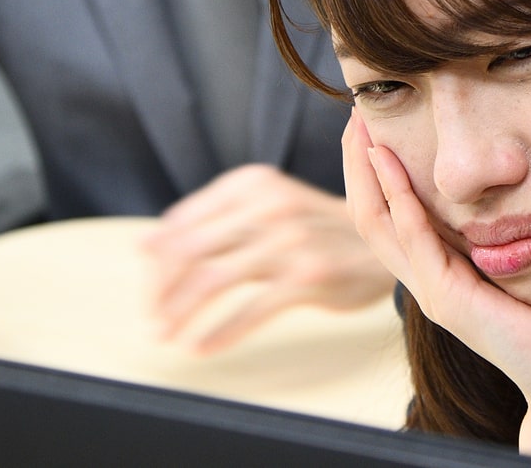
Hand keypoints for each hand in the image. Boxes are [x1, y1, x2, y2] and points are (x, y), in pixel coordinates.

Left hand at [140, 163, 392, 352]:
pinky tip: (201, 347)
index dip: (156, 262)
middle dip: (160, 292)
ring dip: (180, 314)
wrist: (385, 239)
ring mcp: (288, 242)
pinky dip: (218, 333)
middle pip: (189, 252)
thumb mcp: (268, 206)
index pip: (182, 223)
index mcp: (252, 184)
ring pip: (212, 281)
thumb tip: (145, 244)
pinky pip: (248, 311)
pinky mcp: (306, 278)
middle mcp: (268, 206)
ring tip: (166, 336)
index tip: (149, 291)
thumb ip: (212, 220)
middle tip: (152, 319)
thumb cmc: (316, 228)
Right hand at [342, 114, 530, 465]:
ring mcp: (437, 292)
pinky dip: (401, 200)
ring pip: (379, 225)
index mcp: (448, 267)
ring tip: (364, 127)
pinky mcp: (451, 302)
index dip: (379, 165)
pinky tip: (394, 164)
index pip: (394, 209)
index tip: (380, 115)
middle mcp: (432, 279)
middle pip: (371, 213)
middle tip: (358, 110)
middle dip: (360, 161)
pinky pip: (415, 243)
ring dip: (367, 173)